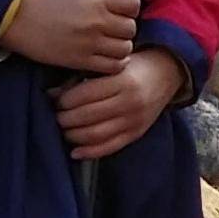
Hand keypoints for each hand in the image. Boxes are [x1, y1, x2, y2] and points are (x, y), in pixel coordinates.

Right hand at [9, 0, 140, 72]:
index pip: (134, 3)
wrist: (17, 21)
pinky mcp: (81, 60)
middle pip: (131, 28)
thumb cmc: (44, 0)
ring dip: (120, 47)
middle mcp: (98, 21)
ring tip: (110, 44)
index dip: (130, 8)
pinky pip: (112, 66)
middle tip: (114, 29)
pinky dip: (113, 63)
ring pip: (125, 49)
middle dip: (124, 28)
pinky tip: (106, 57)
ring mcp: (90, 42)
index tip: (122, 11)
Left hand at [55, 55, 178, 162]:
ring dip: (72, 136)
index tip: (55, 100)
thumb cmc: (134, 66)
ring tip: (65, 129)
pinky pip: (109, 148)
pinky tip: (75, 151)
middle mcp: (130, 102)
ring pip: (95, 135)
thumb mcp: (112, 65)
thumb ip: (83, 77)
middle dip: (64, 119)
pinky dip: (89, 152)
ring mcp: (134, 120)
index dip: (63, 100)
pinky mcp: (137, 133)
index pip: (83, 96)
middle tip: (56, 116)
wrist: (167, 73)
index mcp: (123, 81)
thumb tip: (51, 94)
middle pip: (86, 117)